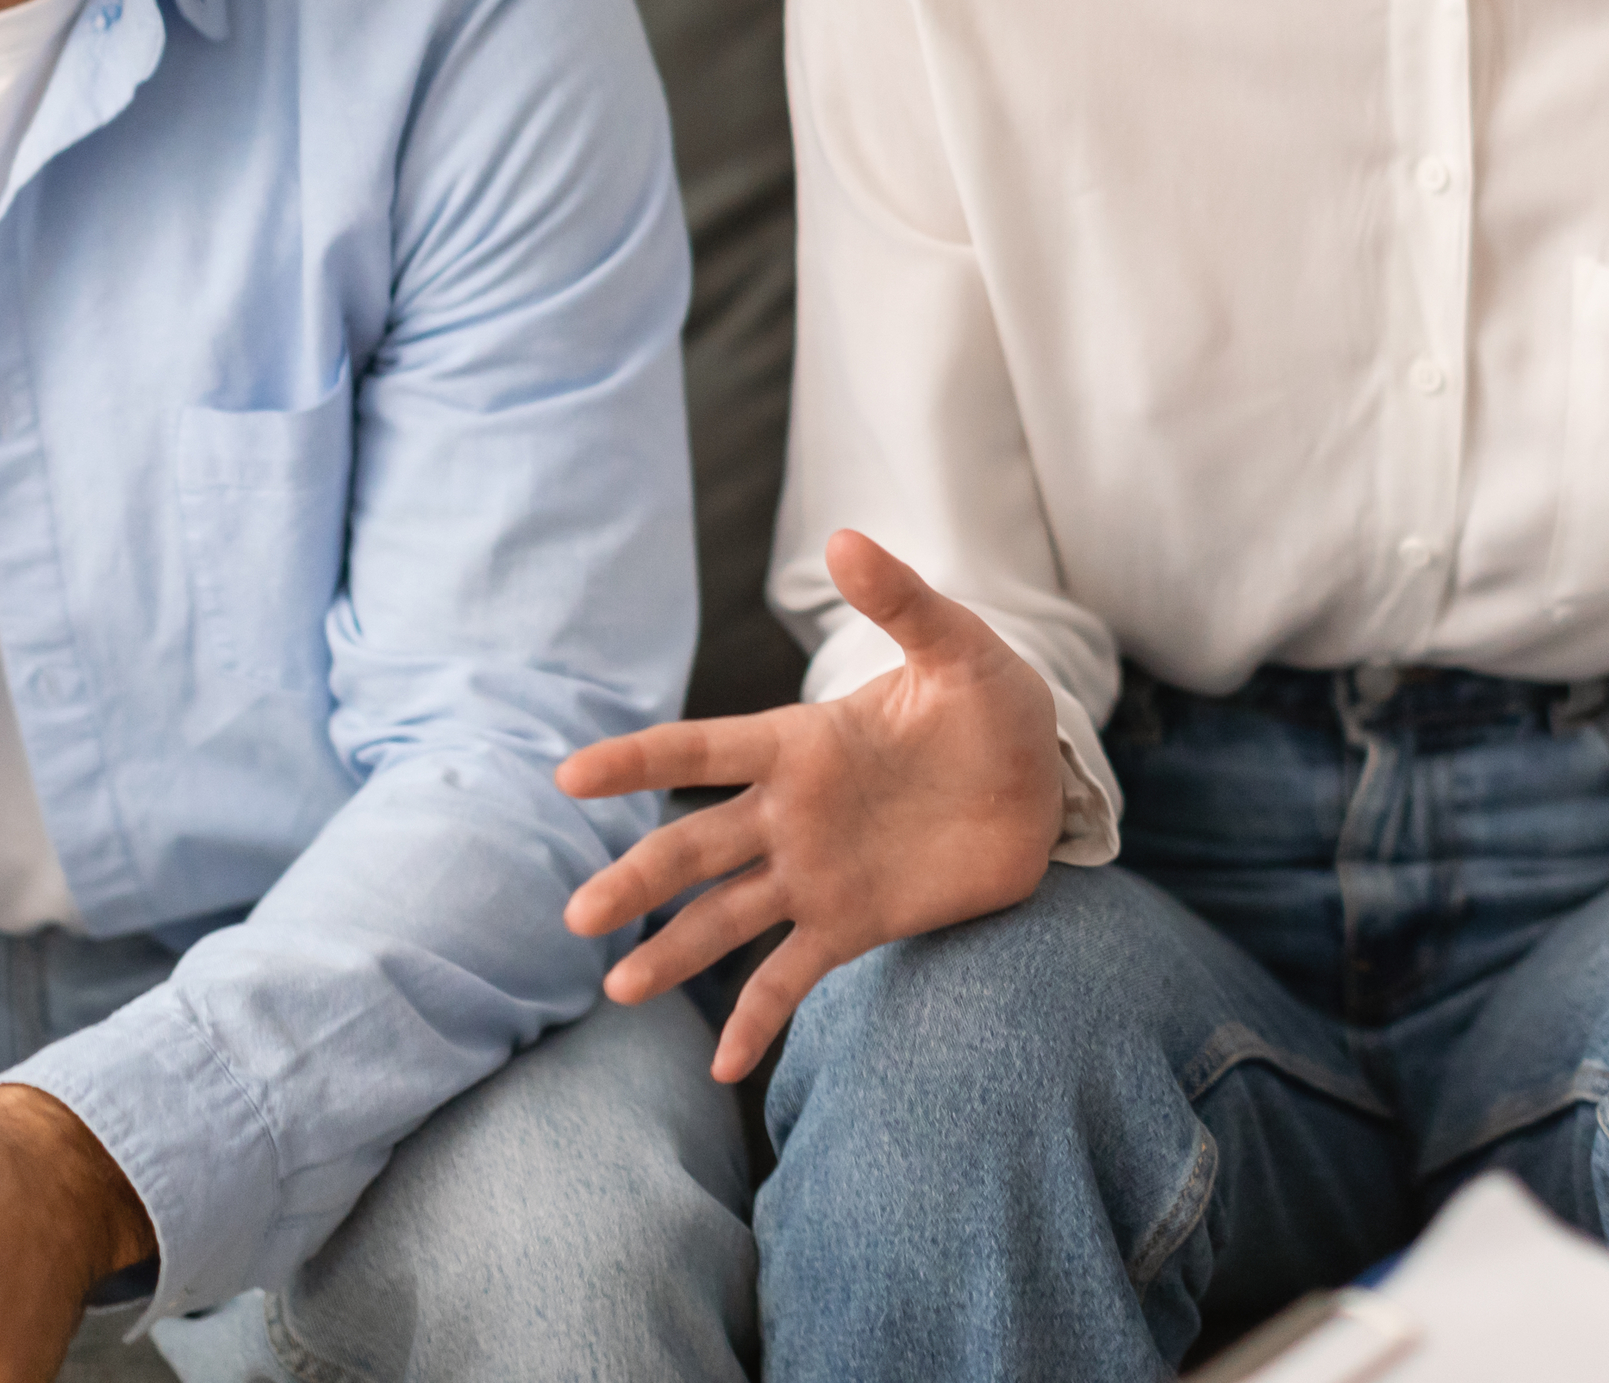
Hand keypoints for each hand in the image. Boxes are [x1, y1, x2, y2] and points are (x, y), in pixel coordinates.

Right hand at [558, 528, 1065, 1081]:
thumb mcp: (956, 648)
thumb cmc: (990, 703)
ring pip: (726, 917)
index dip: (638, 760)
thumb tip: (845, 540)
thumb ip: (899, 601)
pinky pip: (791, 976)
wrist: (1040, 780)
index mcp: (801, 743)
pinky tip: (722, 1069)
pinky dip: (756, 1020)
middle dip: (637, 879)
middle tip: (577, 916)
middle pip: (695, 847)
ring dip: (673, 953)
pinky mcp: (853, 924)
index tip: (568, 777)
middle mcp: (791, 814)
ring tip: (618, 989)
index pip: (703, 748)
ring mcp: (816, 874)